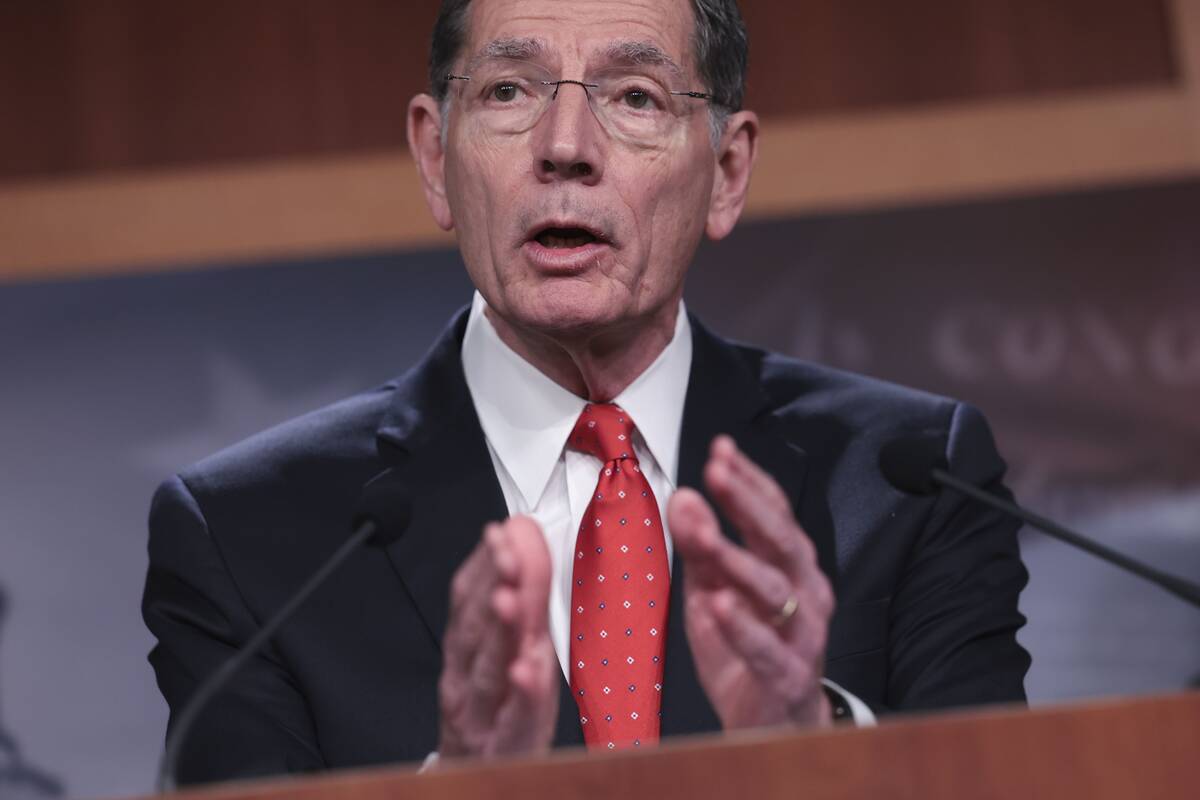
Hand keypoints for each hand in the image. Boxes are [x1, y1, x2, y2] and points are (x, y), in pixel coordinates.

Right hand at [437, 516, 558, 758]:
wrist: (479, 778)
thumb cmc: (493, 712)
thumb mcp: (501, 652)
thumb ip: (510, 599)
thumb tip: (517, 536)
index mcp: (468, 650)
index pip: (471, 598)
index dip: (486, 562)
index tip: (504, 530)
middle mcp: (468, 678)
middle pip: (479, 625)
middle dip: (494, 582)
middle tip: (509, 549)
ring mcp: (482, 713)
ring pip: (490, 666)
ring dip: (501, 629)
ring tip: (511, 598)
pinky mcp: (504, 745)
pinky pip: (514, 718)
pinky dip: (520, 694)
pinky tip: (526, 672)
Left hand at [668, 436, 834, 730]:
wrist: (771, 727)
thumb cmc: (744, 650)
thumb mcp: (712, 590)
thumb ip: (700, 547)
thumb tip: (684, 495)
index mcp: (789, 565)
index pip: (774, 512)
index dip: (749, 480)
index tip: (720, 448)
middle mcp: (806, 592)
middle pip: (781, 539)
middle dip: (748, 503)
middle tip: (718, 472)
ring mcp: (803, 634)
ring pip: (776, 589)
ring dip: (738, 559)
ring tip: (705, 536)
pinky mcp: (789, 676)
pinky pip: (768, 648)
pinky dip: (744, 626)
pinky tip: (719, 604)